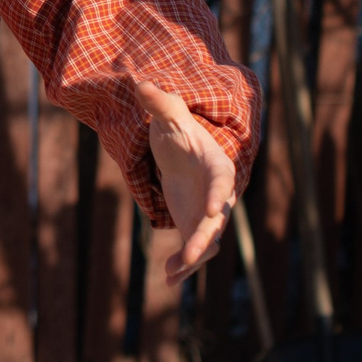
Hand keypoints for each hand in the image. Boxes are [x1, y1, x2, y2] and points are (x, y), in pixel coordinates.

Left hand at [139, 80, 237, 284]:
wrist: (180, 150)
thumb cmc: (179, 130)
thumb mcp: (169, 115)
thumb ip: (159, 101)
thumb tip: (140, 81)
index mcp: (218, 166)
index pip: (222, 182)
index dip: (218, 196)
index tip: (211, 211)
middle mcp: (218, 195)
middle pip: (217, 220)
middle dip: (204, 238)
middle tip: (190, 254)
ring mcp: (207, 214)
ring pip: (207, 242)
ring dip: (192, 259)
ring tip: (172, 273)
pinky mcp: (194, 226)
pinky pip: (193, 251)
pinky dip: (183, 266)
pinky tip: (167, 280)